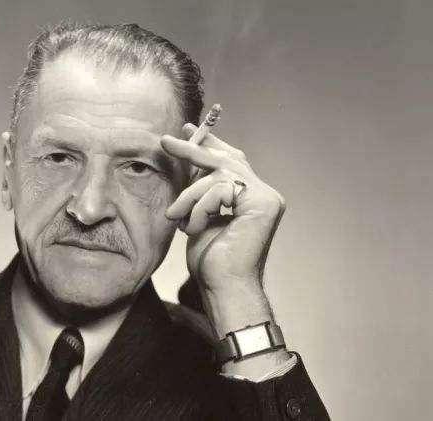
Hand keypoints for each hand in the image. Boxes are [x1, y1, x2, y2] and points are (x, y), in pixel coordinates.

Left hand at [161, 124, 285, 338]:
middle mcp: (264, 195)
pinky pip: (220, 189)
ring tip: (176, 218)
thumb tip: (188, 157)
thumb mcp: (200, 216)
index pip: (232, 161)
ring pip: (217, 175)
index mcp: (252, 198)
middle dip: (193, 150)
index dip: (210, 145)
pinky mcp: (263, 204)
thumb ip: (201, 190)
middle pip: (226, 161)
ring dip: (189, 197)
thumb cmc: (211, 261)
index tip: (186, 131)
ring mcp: (267, 198)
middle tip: (165, 141)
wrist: (223, 287)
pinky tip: (194, 229)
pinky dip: (199, 208)